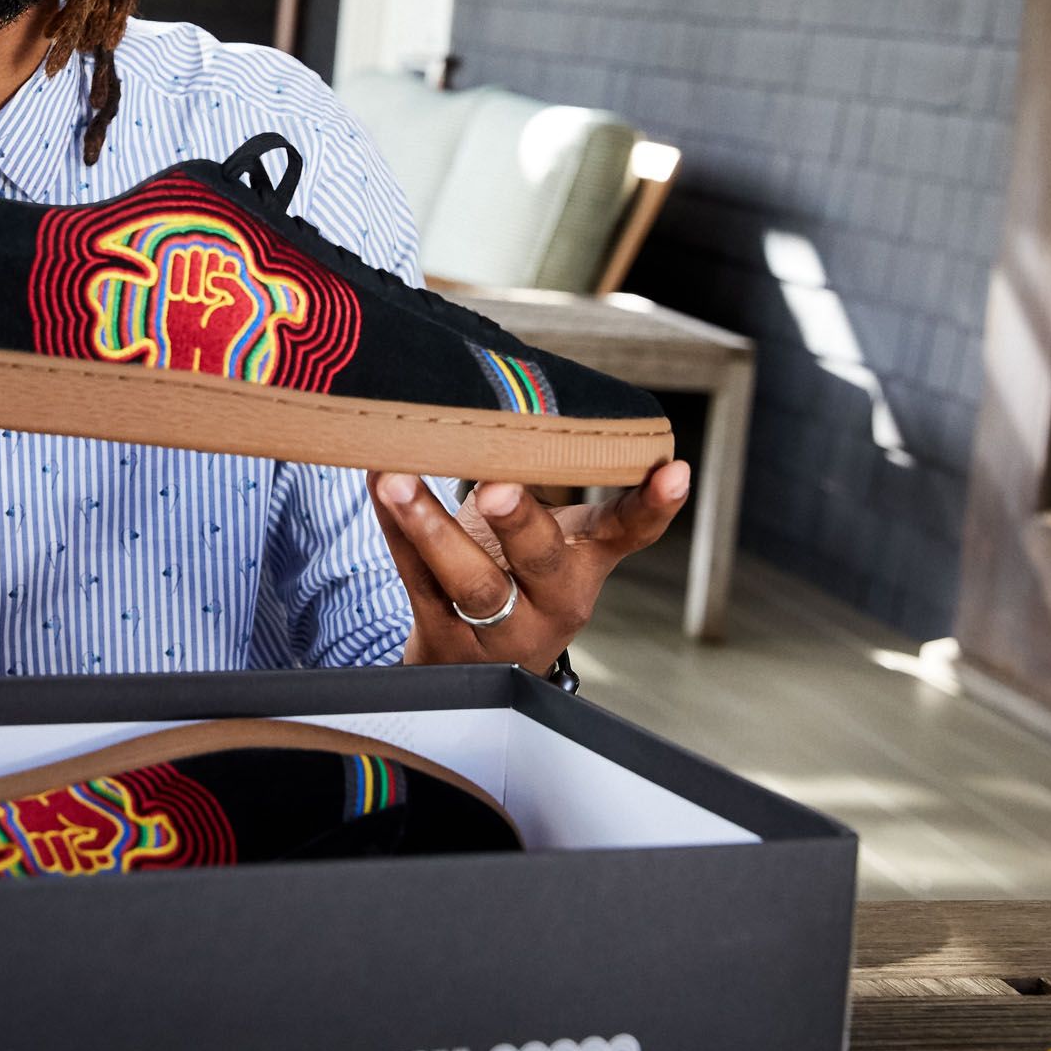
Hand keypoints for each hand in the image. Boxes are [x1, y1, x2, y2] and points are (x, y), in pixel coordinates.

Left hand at [370, 461, 688, 672]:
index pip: (628, 534)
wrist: (470, 664)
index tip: (672, 471)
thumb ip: (544, 479)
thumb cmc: (511, 574)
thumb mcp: (546, 536)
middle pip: (541, 561)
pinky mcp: (443, 640)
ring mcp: (498, 630)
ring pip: (470, 582)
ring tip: (398, 481)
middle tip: (496, 487)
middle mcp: (551, 602)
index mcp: (584, 566)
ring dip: (432, 528)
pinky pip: (416, 582)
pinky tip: (379, 491)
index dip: (653, 506)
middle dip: (520, 521)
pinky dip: (394, 534)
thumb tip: (518, 385)